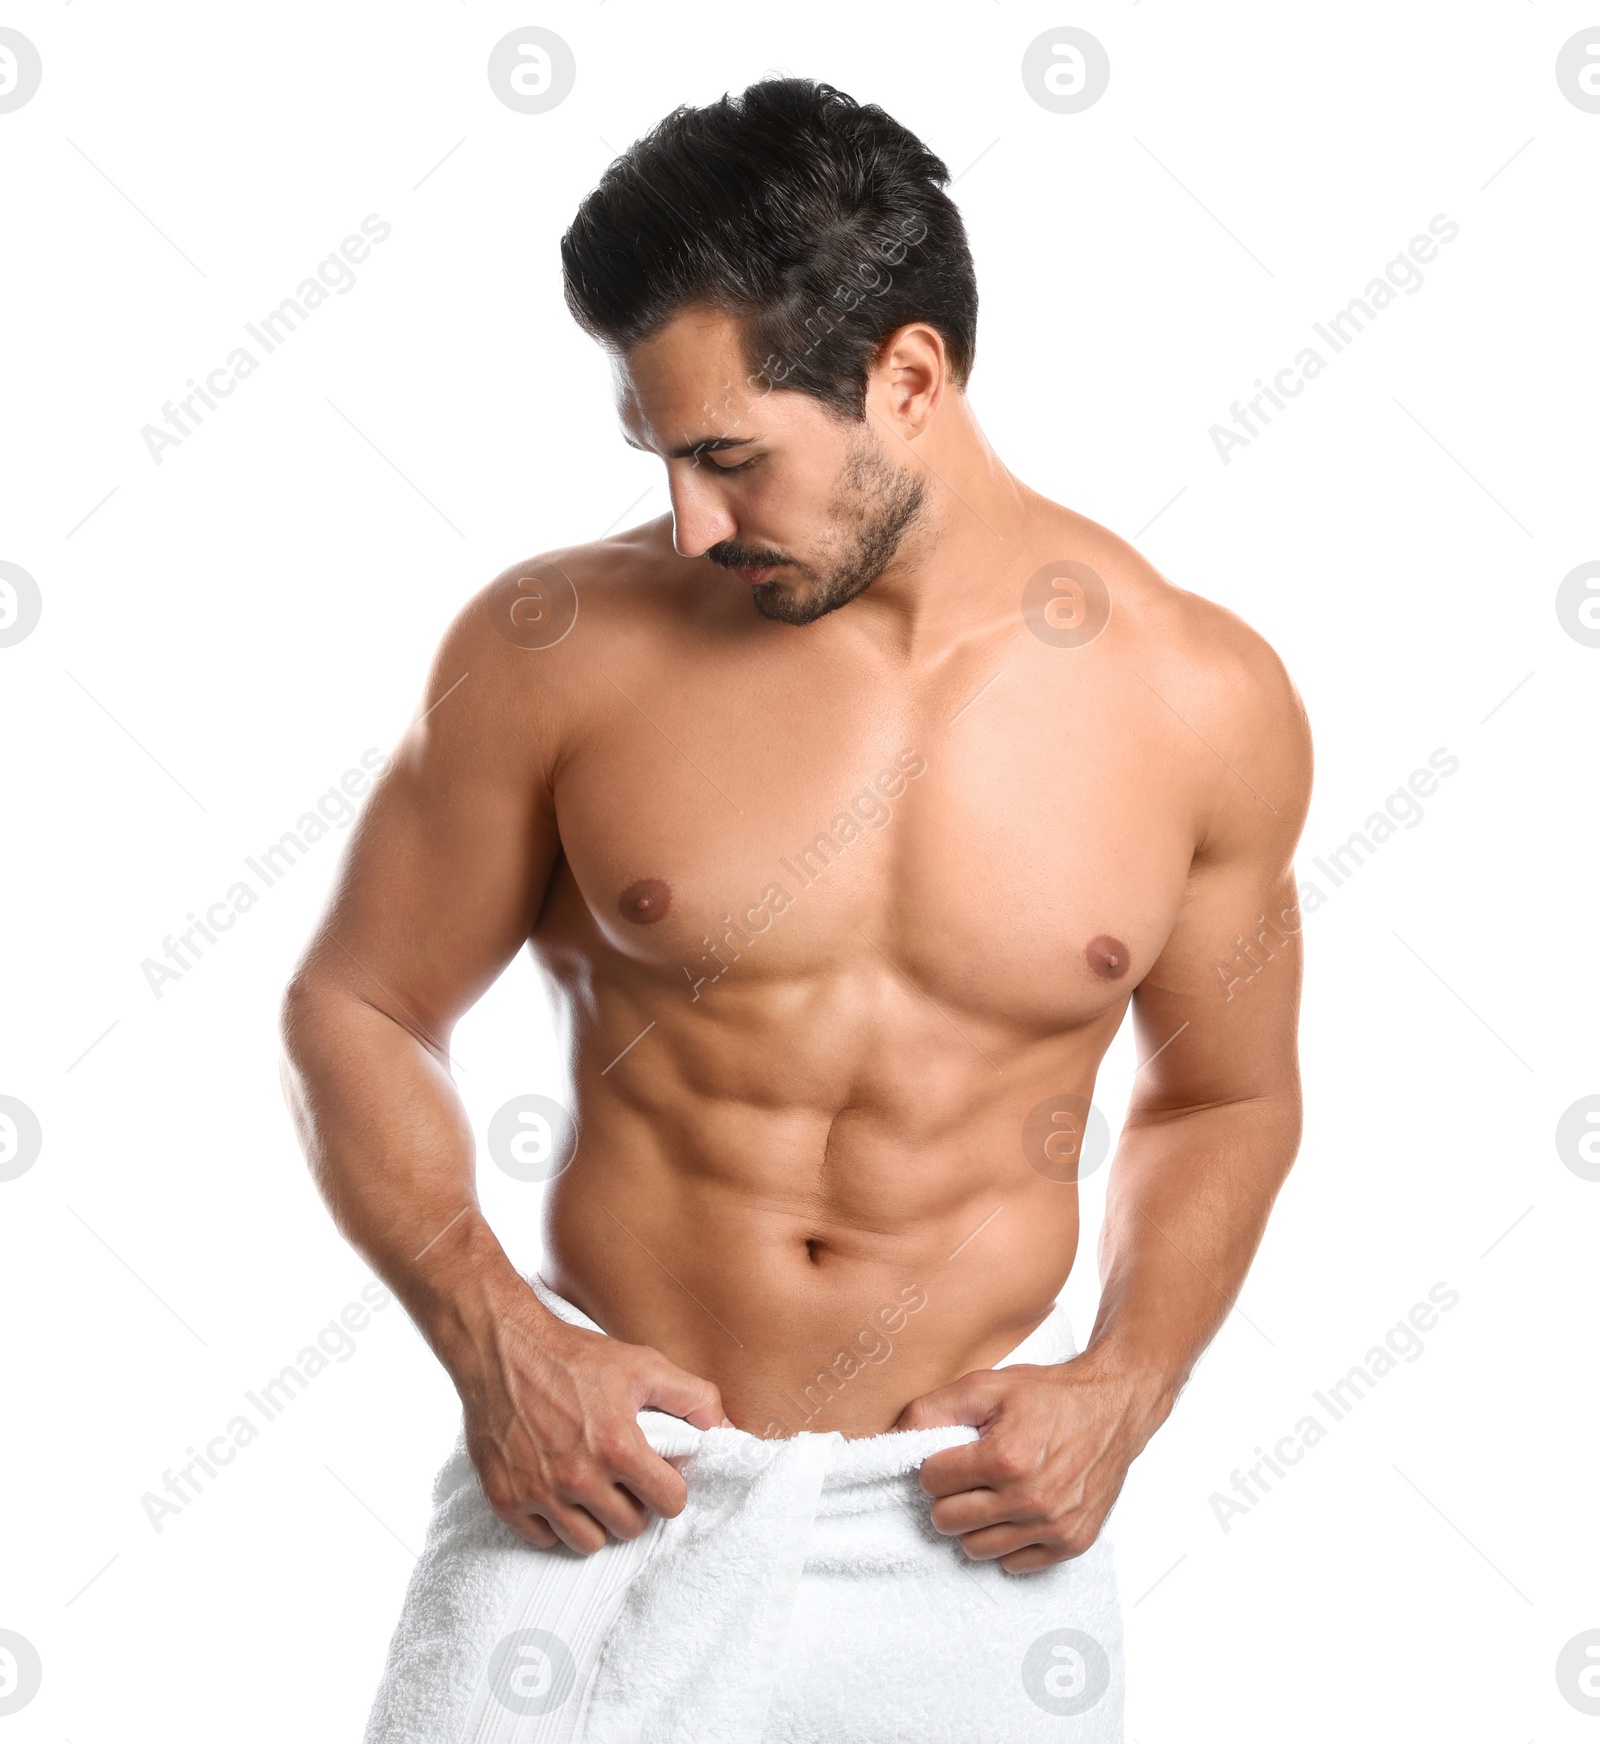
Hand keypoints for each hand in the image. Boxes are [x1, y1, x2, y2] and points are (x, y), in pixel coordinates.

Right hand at [451, 1283, 726, 1554]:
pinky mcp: (506, 1499)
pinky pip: (543, 1539)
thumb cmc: (575, 1356)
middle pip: (630, 1528)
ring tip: (593, 1488)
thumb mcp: (643, 1364)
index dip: (671, 1487)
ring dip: (596, 1520)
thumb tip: (725, 1428)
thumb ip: (693, 1397)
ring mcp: (539, 1492)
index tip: (660, 1473)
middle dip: (635, 1505)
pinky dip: (554, 1523)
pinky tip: (557, 1490)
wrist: (503, 1348)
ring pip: (588, 1544)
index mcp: (618, 1447)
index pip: (670, 1503)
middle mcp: (579, 1477)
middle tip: (624, 1478)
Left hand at [896, 1354, 1160, 1572]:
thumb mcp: (987, 1385)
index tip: (951, 1455)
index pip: (932, 1482)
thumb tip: (895, 1435)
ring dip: (975, 1522)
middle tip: (968, 1475)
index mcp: (1005, 1458)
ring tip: (991, 1493)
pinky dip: (1008, 1541)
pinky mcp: (1072, 1543)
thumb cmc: (1049, 1395)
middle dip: (950, 1496)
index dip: (936, 1465)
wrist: (1114, 1407)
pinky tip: (1016, 1511)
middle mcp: (1030, 1498)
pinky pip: (1015, 1564)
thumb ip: (934, 1408)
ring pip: (976, 1549)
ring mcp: (1053, 1525)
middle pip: (947, 1521)